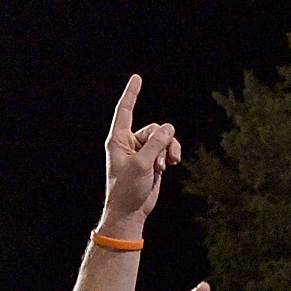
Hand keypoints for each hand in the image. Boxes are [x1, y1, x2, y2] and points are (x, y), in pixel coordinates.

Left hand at [101, 74, 179, 233]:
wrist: (130, 212)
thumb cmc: (128, 189)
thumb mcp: (142, 164)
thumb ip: (155, 144)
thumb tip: (168, 127)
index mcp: (118, 140)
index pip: (125, 111)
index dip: (132, 94)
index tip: (137, 78)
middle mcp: (129, 143)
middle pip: (153, 128)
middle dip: (162, 141)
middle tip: (161, 161)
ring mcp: (142, 152)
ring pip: (162, 138)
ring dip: (168, 150)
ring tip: (167, 165)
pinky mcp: (152, 161)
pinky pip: (166, 149)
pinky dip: (171, 154)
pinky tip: (172, 164)